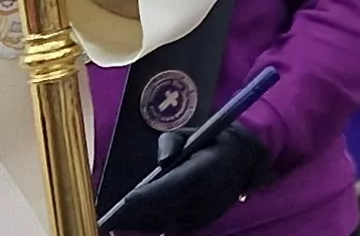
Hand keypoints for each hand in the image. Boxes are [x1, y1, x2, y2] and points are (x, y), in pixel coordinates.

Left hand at [99, 121, 276, 232]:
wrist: (244, 160)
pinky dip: (158, 226)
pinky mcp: (206, 219)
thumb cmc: (211, 142)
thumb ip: (171, 141)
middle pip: (170, 206)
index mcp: (208, 166)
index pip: (176, 184)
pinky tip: (138, 225)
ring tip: (119, 223)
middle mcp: (210, 191)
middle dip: (142, 212)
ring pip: (173, 220)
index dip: (151, 193)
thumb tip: (162, 160)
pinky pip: (179, 226)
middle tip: (114, 216)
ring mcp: (210, 208)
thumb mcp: (192, 133)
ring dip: (146, 223)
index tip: (128, 199)